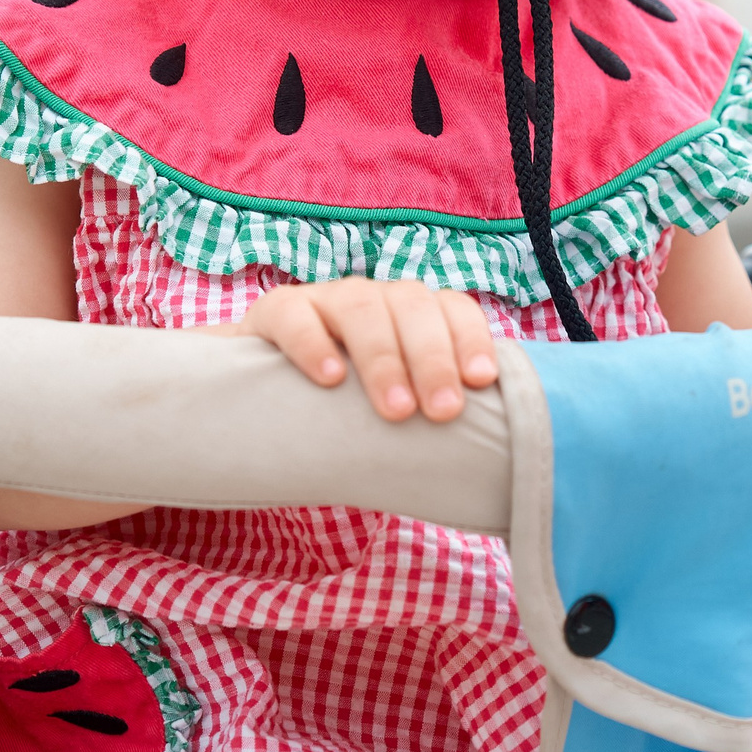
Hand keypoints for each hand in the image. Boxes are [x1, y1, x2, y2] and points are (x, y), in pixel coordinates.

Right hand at [232, 278, 498, 421]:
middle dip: (432, 357)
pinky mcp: (276, 311)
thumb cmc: (348, 410)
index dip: (470, 337)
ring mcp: (325, 300)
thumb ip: (429, 410)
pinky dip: (314, 344)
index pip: (451, 307)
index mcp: (411, 314)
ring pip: (362, 306)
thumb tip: (485, 452)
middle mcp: (374, 298)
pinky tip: (330, 379)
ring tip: (396, 409)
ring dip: (384, 357)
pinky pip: (295, 315)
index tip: (481, 381)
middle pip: (412, 306)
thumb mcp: (393, 403)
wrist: (266, 401)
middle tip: (444, 411)